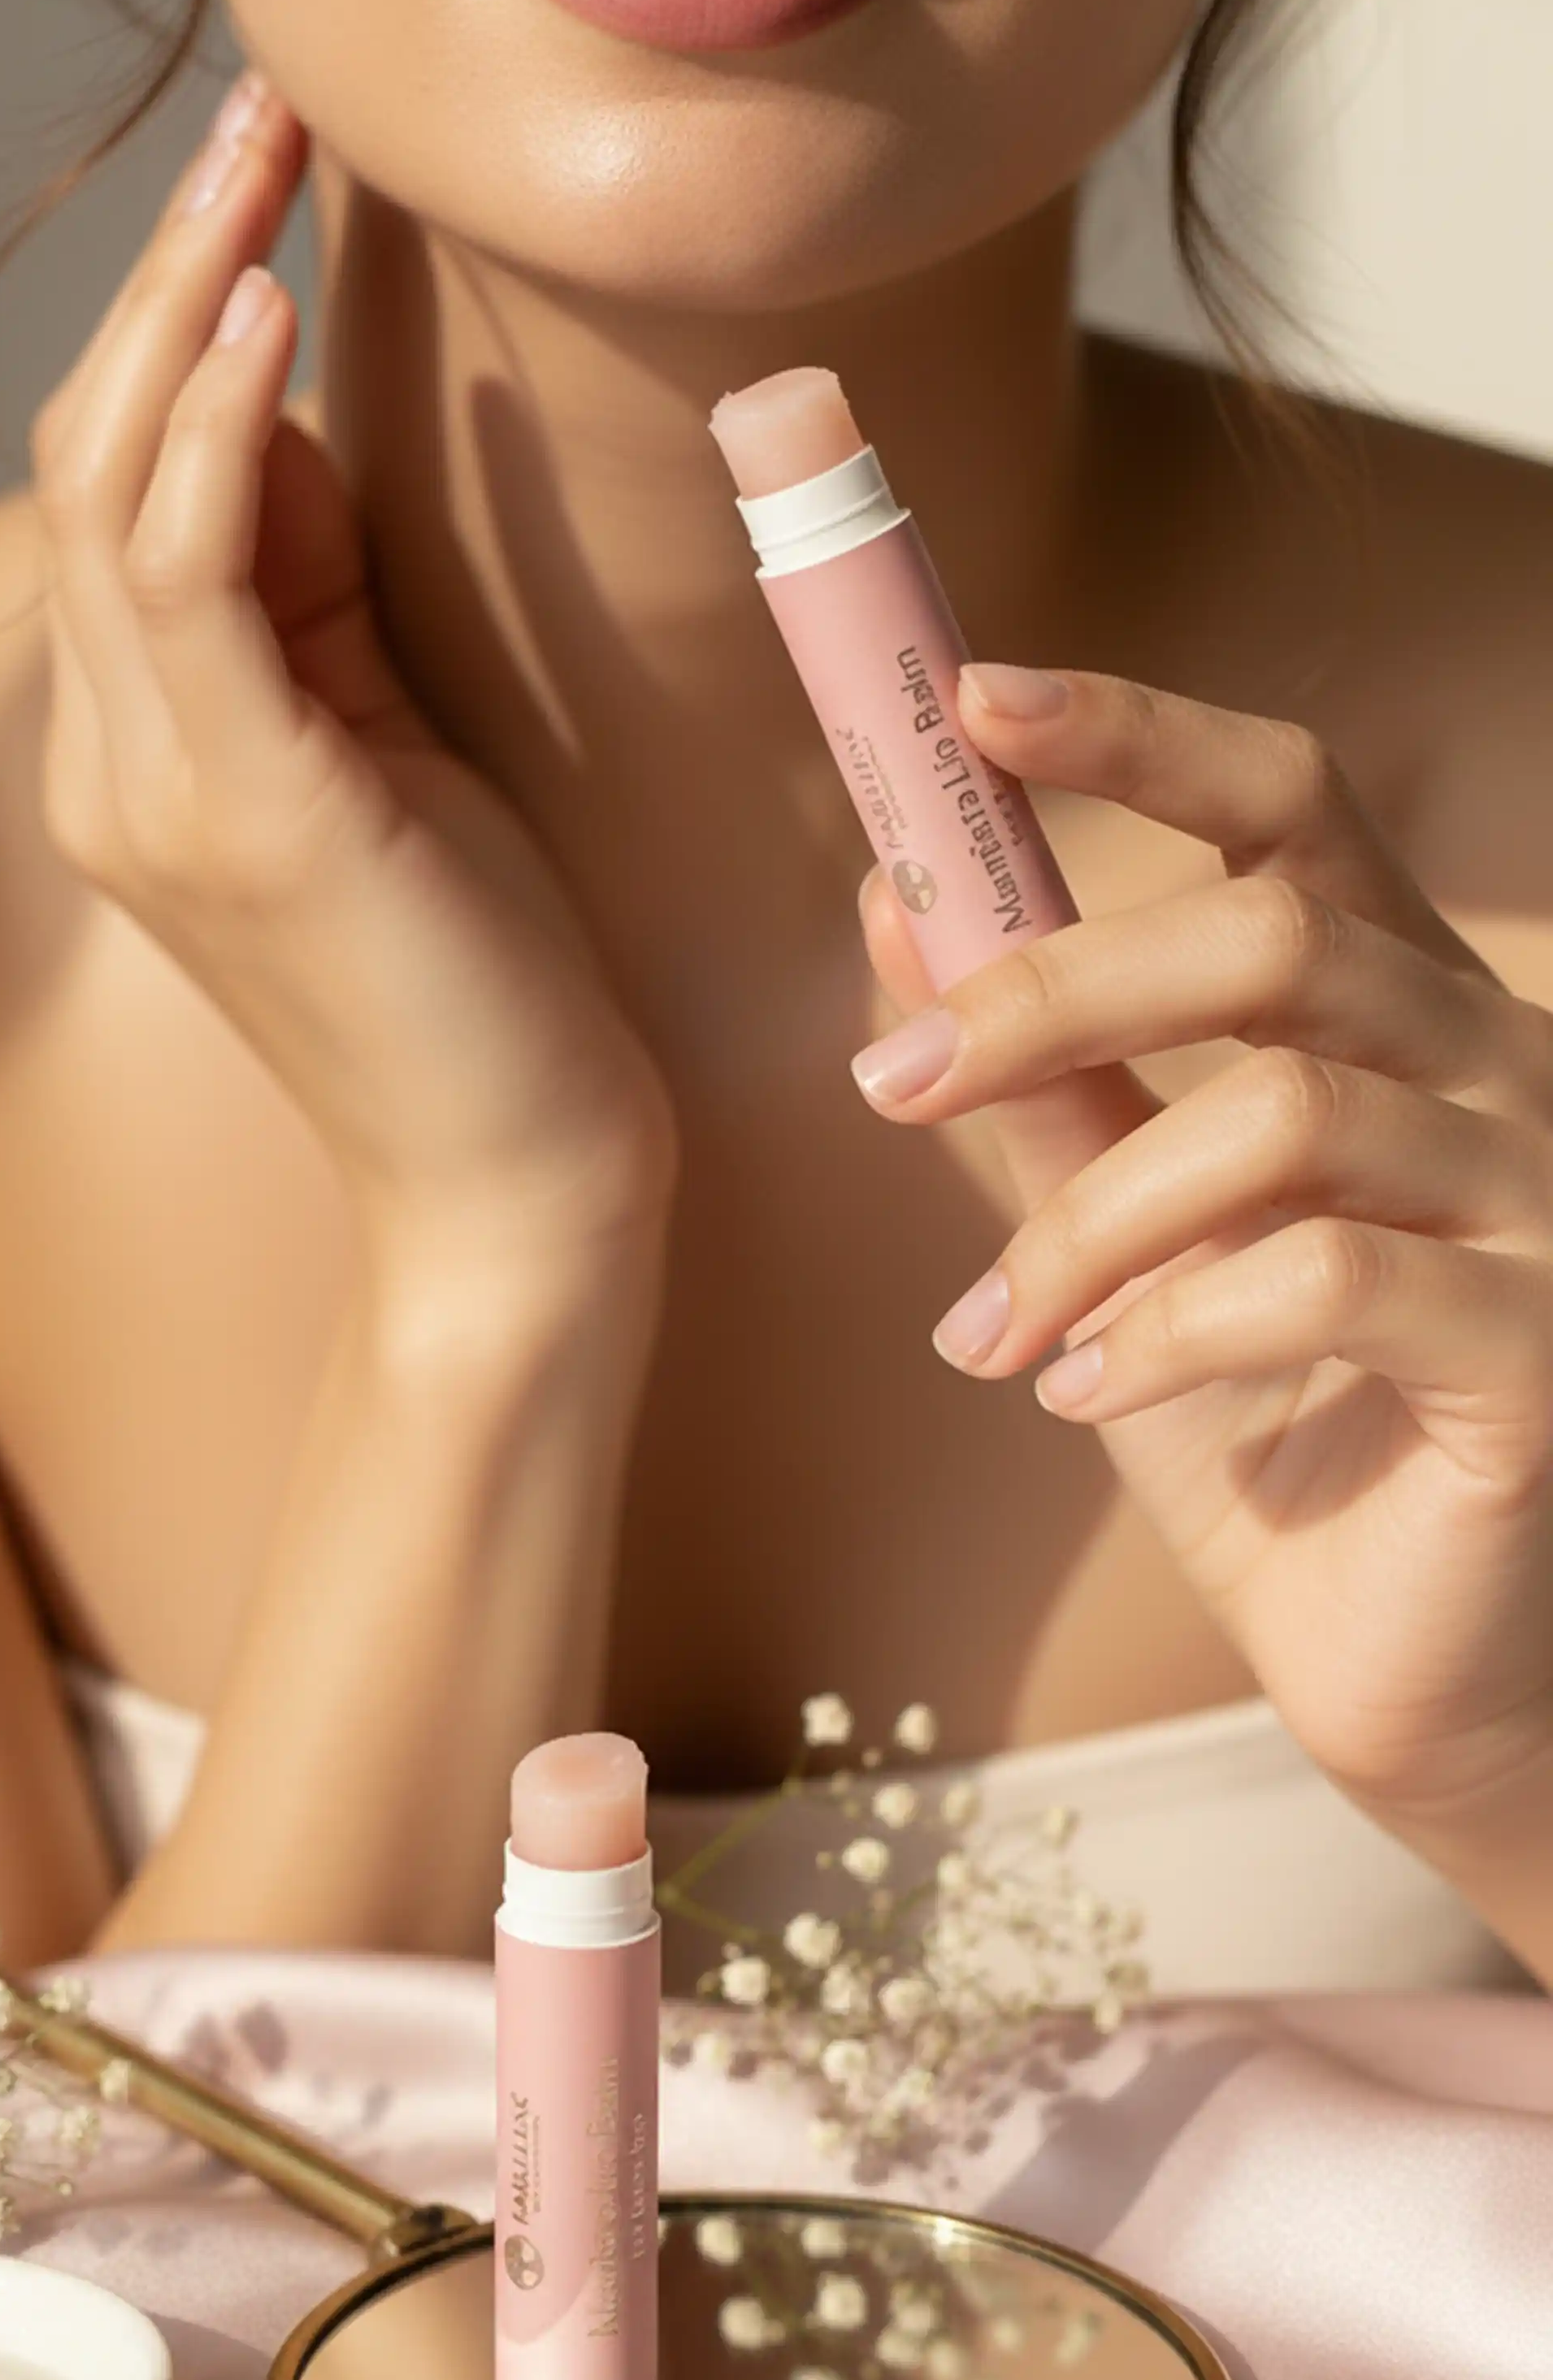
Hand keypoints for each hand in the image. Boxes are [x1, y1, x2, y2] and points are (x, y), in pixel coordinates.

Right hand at [29, 74, 673, 1259]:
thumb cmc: (492, 987)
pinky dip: (219, 432)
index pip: (127, 499)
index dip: (183, 327)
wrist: (521, 1188)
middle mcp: (111, 766)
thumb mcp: (392, 757)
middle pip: (87, 462)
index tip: (268, 183)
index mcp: (144, 755)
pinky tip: (274, 318)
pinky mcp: (243, 814)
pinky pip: (188, 576)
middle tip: (265, 115)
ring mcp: (155, 794)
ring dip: (183, 303)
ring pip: (112, 490)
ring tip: (266, 157)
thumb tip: (311, 429)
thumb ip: (323, 609)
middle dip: (168, 271)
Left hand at [852, 657, 1552, 1822]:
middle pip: (1275, 937)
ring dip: (1088, 1219)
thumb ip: (1040, 1088)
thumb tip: (899, 906)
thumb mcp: (1123, 1245)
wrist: (1414, 1677)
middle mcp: (1494, 1074)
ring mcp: (1540, 1207)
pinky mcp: (1541, 1352)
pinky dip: (1169, 1330)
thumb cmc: (1278, 1438)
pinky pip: (1332, 1279)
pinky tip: (1084, 1395)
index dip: (1143, 735)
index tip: (971, 702)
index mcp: (1399, 1014)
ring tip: (991, 1332)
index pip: (1295, 808)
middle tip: (891, 1080)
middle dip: (1050, 992)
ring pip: (1288, 1114)